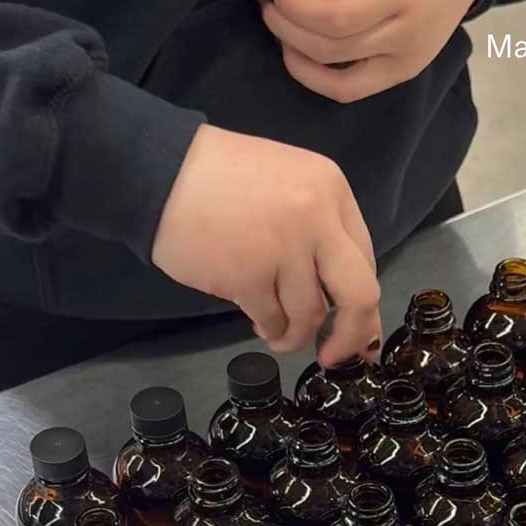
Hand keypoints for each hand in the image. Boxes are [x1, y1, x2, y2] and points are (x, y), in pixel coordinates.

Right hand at [152, 124, 380, 366]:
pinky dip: (267, 328)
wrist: (160, 170)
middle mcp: (316, 217)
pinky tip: (257, 323)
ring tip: (275, 332)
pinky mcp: (248, 275)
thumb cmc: (221, 179)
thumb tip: (342, 299)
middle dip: (352, 335)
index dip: (362, 304)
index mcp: (332, 191)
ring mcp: (283, 247)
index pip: (365, 261)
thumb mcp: (289, 184)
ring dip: (294, 334)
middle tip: (335, 355)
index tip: (358, 332)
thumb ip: (320, 231)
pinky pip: (272, 319)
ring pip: (310, 314)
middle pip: (358, 294)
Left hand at [259, 0, 489, 102]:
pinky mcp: (404, 73)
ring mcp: (407, 61)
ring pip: (336, 80)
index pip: (336, 17)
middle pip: (330, 49)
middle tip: (266, 2)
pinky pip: (351, 90)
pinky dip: (318, 79)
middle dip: (286, 27)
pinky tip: (300, 55)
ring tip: (278, 27)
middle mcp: (406, 35)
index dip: (295, 7)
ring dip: (296, 54)